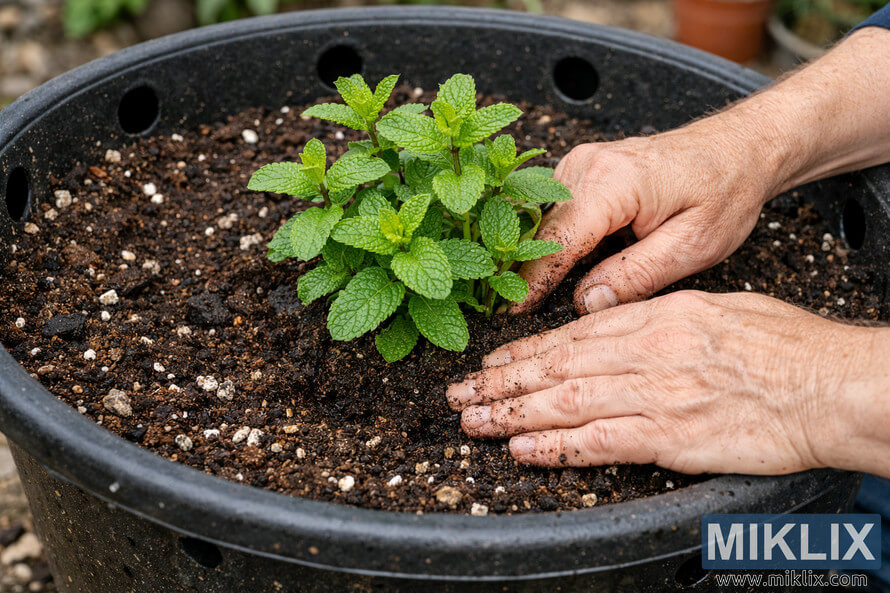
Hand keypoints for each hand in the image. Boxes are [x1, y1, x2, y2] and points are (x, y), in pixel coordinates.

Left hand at [446, 291, 886, 475]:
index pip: (573, 334)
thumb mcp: (716, 309)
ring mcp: (654, 393)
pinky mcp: (670, 436)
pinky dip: (555, 446)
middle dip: (501, 381)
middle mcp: (645, 351)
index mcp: (657, 317)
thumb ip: (662, 318)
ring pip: (564, 401)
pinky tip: (523, 449)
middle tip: (459, 393)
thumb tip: (621, 322)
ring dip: (512, 412)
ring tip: (474, 421)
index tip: (492, 361)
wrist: (829, 384)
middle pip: (556, 366)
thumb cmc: (784, 345)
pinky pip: (599, 442)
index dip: (525, 351)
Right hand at [513, 131, 777, 314]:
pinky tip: (577, 264)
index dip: (533, 281)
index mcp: (610, 182)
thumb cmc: (726, 191)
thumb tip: (585, 303)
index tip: (513, 312)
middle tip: (522, 310)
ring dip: (544, 256)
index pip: (556, 241)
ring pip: (544, 222)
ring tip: (551, 291)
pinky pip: (557, 212)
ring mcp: (579, 164)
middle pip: (540, 230)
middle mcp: (585, 165)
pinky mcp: (582, 170)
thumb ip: (636, 276)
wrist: (741, 148)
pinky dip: (559, 241)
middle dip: (530, 270)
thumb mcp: (693, 246)